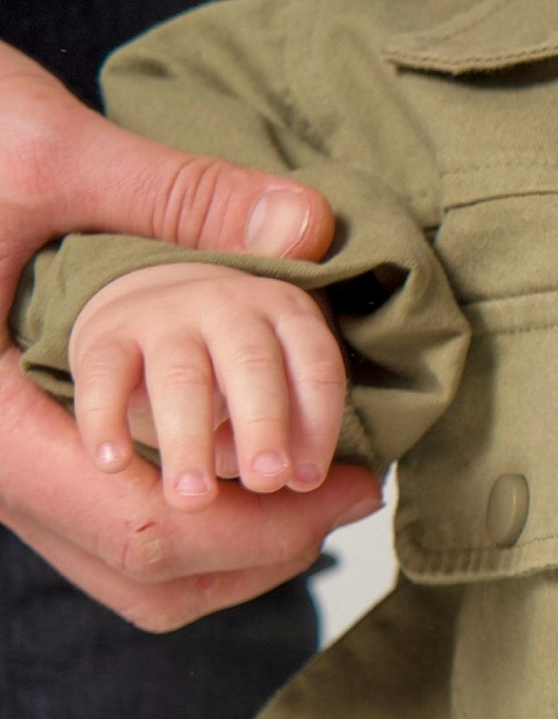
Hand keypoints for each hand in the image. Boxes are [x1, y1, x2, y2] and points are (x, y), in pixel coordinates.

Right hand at [0, 41, 378, 626]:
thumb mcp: (43, 147)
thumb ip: (176, 195)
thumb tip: (309, 229)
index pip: (144, 527)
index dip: (267, 523)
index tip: (361, 483)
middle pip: (142, 568)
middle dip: (264, 545)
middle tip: (361, 488)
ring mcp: (0, 467)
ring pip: (125, 571)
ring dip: (232, 549)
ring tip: (322, 484)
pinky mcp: (15, 448)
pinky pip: (105, 532)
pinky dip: (194, 524)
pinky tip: (254, 459)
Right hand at [69, 264, 347, 513]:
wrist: (143, 314)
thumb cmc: (227, 371)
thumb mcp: (276, 385)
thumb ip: (302, 430)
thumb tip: (349, 495)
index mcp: (287, 315)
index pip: (317, 365)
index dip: (318, 423)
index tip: (311, 480)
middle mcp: (228, 306)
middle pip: (253, 364)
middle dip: (264, 425)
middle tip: (267, 481)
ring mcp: (164, 317)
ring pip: (181, 376)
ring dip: (189, 438)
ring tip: (193, 497)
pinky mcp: (106, 337)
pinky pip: (105, 376)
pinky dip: (107, 418)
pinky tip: (116, 463)